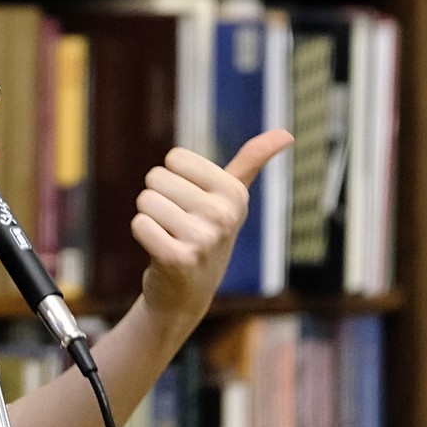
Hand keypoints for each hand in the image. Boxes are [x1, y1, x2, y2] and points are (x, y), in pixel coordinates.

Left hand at [132, 130, 293, 332]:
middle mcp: (223, 215)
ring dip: (149, 218)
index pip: (175, 158)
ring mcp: (202, 239)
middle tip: (176, 224)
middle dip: (159, 198)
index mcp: (235, 194)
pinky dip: (142, 234)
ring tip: (168, 237)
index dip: (174, 179)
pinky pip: (139, 224)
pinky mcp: (177, 259)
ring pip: (145, 199)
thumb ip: (252, 162)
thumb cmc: (205, 235)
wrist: (187, 293)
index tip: (190, 203)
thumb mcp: (232, 198)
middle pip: (156, 177)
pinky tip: (159, 251)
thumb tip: (287, 133)